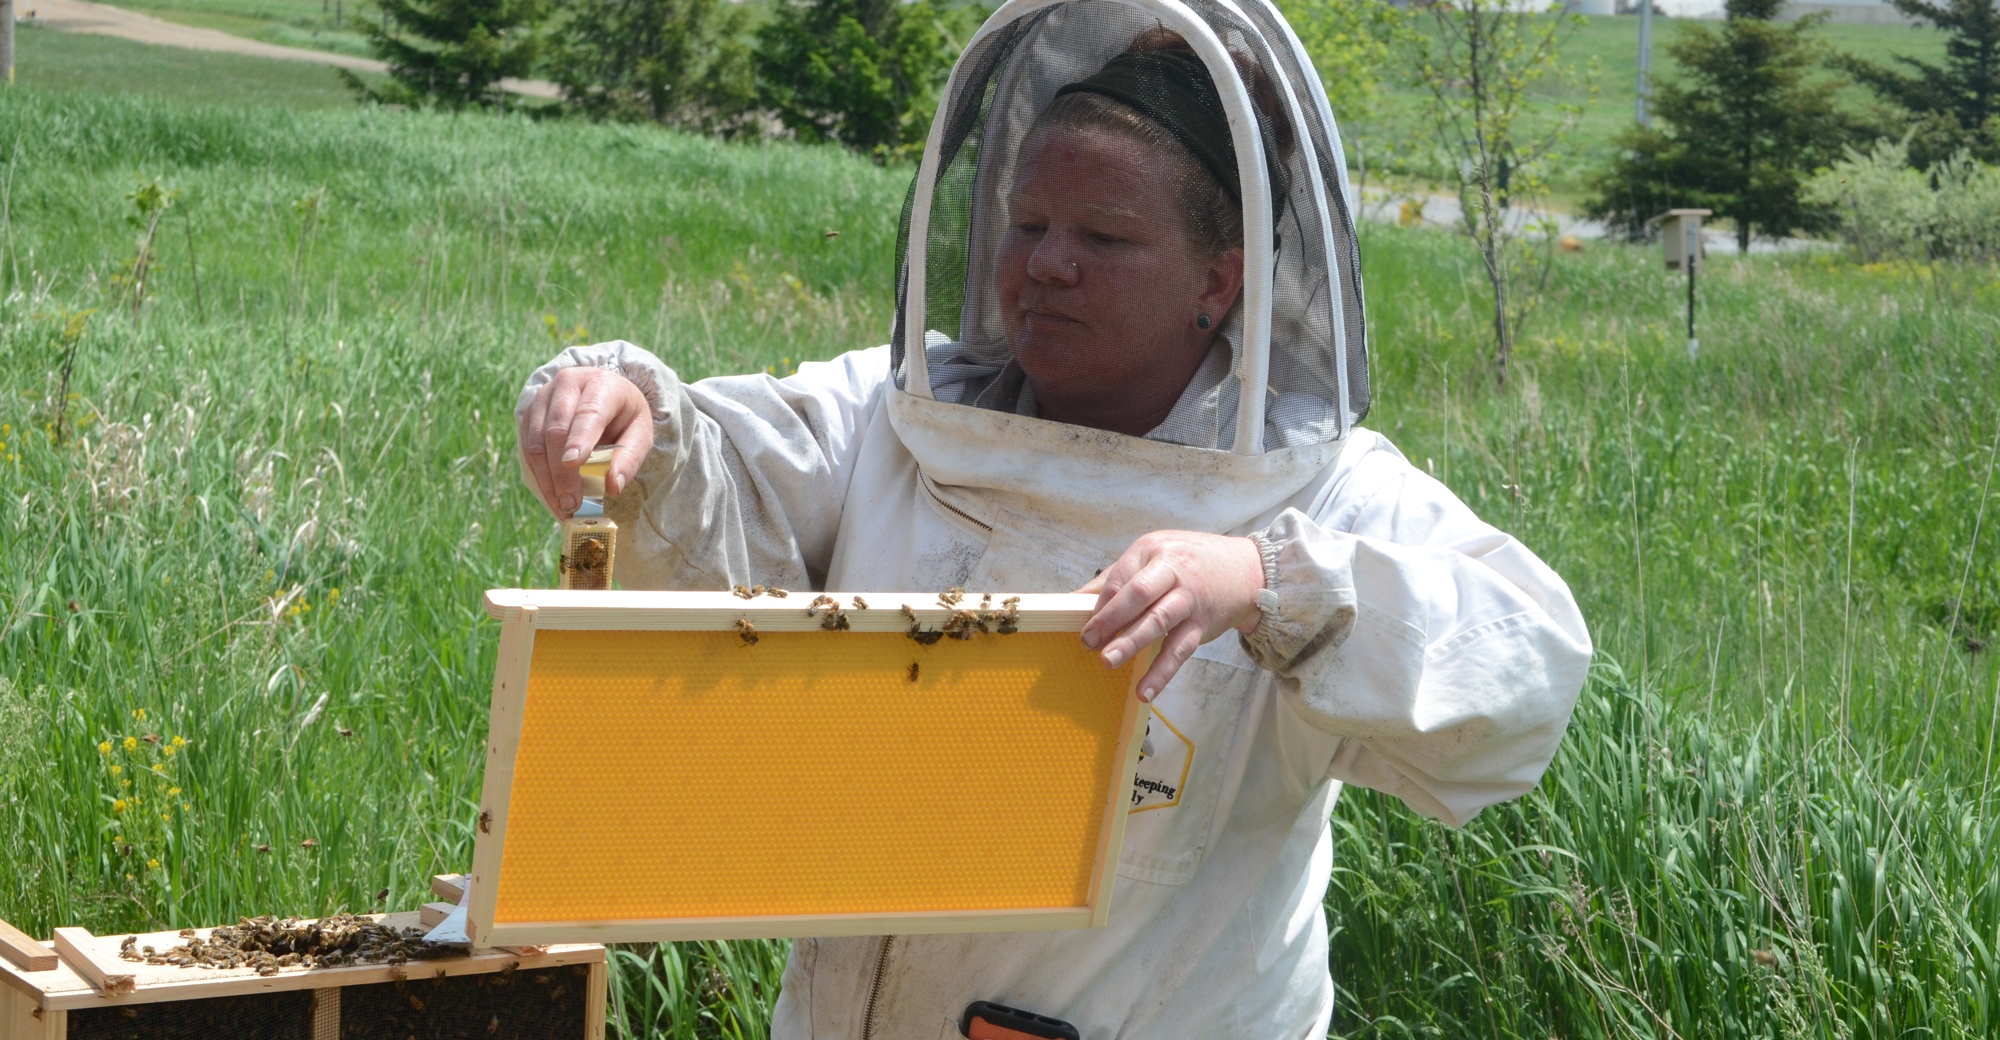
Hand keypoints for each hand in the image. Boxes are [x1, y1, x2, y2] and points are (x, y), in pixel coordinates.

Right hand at [516, 366, 653, 517]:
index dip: (579, 438)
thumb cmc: (624, 417)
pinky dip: (538, 474)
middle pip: (556, 429)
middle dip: (561, 470)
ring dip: (546, 477)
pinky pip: (527, 446)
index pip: (588, 411)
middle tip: (571, 502)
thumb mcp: (640, 434)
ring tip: (562, 506)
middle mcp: (568, 384)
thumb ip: (629, 458)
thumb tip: (613, 487)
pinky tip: (552, 495)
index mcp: (602, 383)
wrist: (603, 394)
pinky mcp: (529, 412)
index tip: (572, 464)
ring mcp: (544, 396)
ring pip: (536, 440)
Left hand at [1076, 531, 1264, 701]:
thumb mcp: (1155, 556)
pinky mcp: (1202, 624)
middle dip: (1110, 619)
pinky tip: (1145, 691)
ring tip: (1108, 662)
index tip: (1084, 625)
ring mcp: (1189, 599)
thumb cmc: (1191, 562)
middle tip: (1089, 641)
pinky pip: (1180, 650)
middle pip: (1138, 594)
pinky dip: (1162, 672)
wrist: (1247, 570)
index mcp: (1153, 550)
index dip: (1101, 604)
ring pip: (1158, 621)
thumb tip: (1073, 601)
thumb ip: (1116, 577)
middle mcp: (1173, 571)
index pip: (1121, 577)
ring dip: (1131, 642)